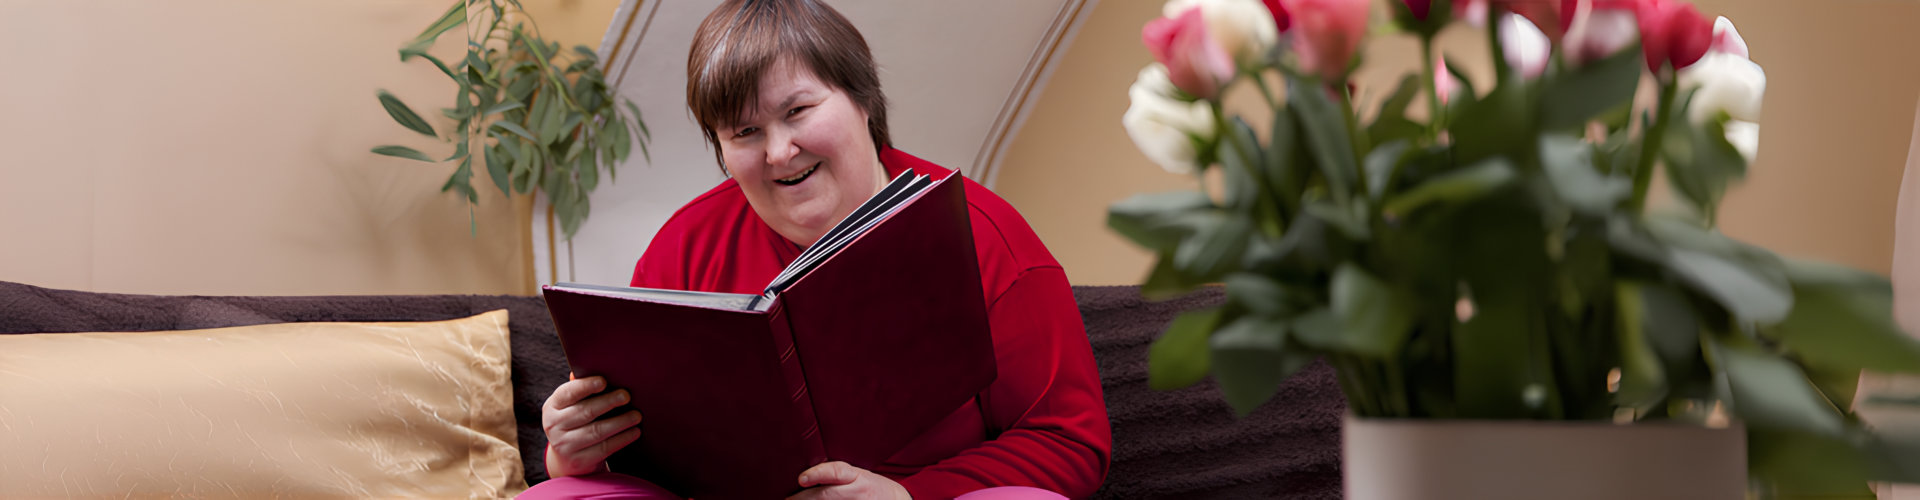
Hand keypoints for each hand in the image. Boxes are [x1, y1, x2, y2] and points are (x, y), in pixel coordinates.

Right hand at [542, 374, 642, 477]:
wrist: (567, 458)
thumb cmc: (576, 422)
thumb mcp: (573, 406)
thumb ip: (581, 389)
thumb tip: (596, 364)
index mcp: (552, 406)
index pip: (567, 393)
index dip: (585, 386)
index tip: (603, 381)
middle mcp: (554, 425)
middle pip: (585, 412)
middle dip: (608, 402)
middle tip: (626, 396)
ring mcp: (564, 445)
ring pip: (596, 431)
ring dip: (620, 422)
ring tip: (637, 415)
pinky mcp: (578, 461)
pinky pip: (604, 448)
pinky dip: (621, 439)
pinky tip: (634, 432)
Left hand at [786, 461, 909, 499]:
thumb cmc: (871, 486)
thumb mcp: (858, 474)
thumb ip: (837, 474)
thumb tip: (806, 475)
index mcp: (856, 476)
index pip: (836, 471)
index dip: (818, 474)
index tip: (801, 478)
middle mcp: (857, 491)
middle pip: (826, 495)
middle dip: (804, 498)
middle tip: (788, 499)